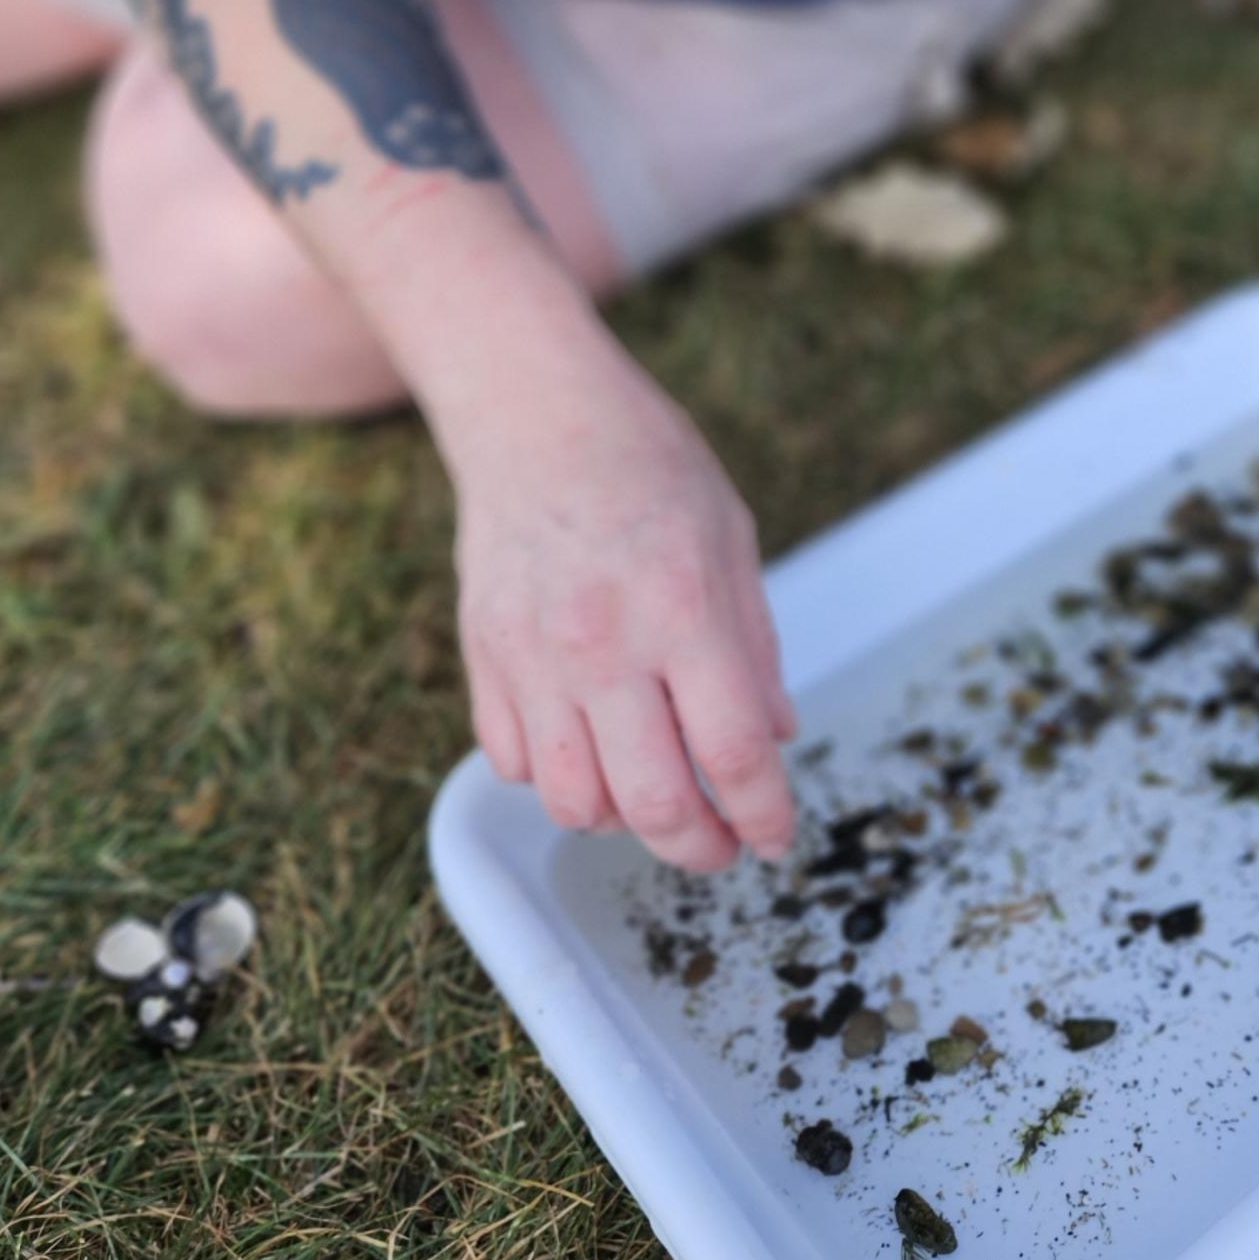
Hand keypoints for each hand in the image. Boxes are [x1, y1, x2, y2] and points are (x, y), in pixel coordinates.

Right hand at [443, 317, 798, 874]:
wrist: (533, 411)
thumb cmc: (646, 462)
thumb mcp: (731, 535)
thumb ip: (755, 644)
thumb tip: (775, 737)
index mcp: (683, 608)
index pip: (733, 753)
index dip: (764, 815)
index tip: (776, 837)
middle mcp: (604, 643)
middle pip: (653, 803)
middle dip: (700, 848)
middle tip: (722, 845)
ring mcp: (532, 655)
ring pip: (574, 803)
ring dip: (622, 821)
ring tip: (651, 792)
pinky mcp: (482, 656)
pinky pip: (515, 764)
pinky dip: (557, 779)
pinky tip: (589, 745)